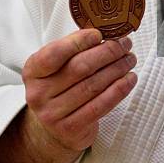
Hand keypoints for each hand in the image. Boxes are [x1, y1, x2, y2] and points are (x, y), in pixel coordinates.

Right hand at [21, 28, 136, 162]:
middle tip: (124, 44)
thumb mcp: (56, 67)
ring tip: (130, 59)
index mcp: (33, 71)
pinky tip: (129, 79)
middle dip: (107, 52)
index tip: (99, 33)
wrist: (51, 129)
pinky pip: (101, 105)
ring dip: (117, 69)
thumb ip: (73, 49)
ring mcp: (53, 114)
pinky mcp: (71, 128)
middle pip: (80, 68)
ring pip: (93, 85)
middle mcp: (39, 93)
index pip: (55, 53)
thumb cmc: (59, 88)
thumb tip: (104, 33)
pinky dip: (119, 89)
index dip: (79, 41)